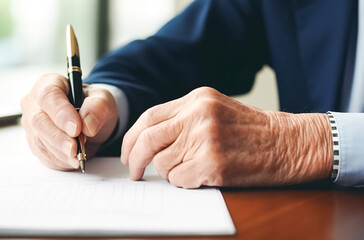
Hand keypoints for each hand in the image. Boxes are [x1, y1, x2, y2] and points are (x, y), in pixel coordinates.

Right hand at [21, 74, 117, 169]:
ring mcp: (31, 124)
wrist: (90, 121)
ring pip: (40, 140)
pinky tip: (73, 160)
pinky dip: (60, 160)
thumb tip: (88, 125)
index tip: (76, 129)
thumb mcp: (104, 100)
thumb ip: (99, 107)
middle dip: (59, 138)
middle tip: (76, 149)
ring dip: (61, 152)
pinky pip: (43, 154)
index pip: (48, 96)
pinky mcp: (35, 142)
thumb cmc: (93, 105)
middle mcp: (34, 102)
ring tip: (80, 156)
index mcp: (49, 83)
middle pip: (39, 121)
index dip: (61, 113)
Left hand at [121, 87, 331, 187]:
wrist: (289, 143)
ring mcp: (206, 138)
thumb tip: (149, 140)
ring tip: (190, 170)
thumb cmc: (252, 131)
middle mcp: (198, 115)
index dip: (131, 138)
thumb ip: (183, 119)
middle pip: (148, 139)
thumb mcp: (215, 110)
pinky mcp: (214, 163)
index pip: (149, 117)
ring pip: (163, 163)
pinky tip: (201, 176)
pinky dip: (184, 182)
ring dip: (169, 172)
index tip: (127, 152)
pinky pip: (180, 179)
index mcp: (197, 100)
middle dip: (134, 159)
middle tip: (134, 171)